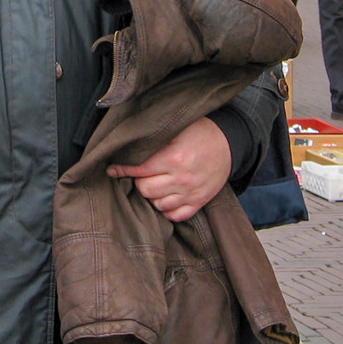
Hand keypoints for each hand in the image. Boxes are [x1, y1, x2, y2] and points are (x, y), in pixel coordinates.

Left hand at [105, 118, 230, 221]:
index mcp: (174, 158)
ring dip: (151, 195)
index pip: (139, 169)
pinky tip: (164, 197)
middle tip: (138, 174)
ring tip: (152, 184)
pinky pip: (175, 215)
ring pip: (158, 205)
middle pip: (146, 190)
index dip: (122, 169)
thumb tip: (126, 143)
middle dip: (138, 181)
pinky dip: (166, 209)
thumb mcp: (177, 128)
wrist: (230, 143)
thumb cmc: (200, 132)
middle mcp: (182, 179)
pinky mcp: (199, 202)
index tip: (112, 169)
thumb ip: (155, 139)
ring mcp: (191, 193)